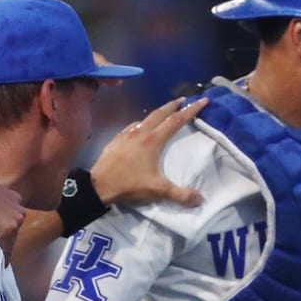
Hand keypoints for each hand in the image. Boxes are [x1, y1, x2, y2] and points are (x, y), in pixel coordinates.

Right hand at [0, 171, 25, 262]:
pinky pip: (8, 249)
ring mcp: (15, 218)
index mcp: (11, 195)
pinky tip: (0, 263)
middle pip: (15, 227)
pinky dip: (4, 257)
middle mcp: (17, 206)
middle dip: (7, 236)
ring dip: (5, 247)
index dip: (3, 224)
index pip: (12, 214)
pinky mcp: (8, 230)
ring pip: (13, 239)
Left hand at [90, 97, 206, 209]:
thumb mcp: (157, 190)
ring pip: (144, 119)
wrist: (98, 186)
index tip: (202, 100)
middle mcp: (140, 133)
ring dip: (157, 114)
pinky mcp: (115, 140)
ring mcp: (125, 135)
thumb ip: (181, 195)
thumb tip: (201, 200)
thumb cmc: (128, 185)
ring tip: (164, 114)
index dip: (191, 110)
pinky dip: (141, 123)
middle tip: (184, 100)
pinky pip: (131, 127)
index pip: (176, 120)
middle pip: (160, 113)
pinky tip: (139, 128)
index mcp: (153, 140)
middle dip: (173, 105)